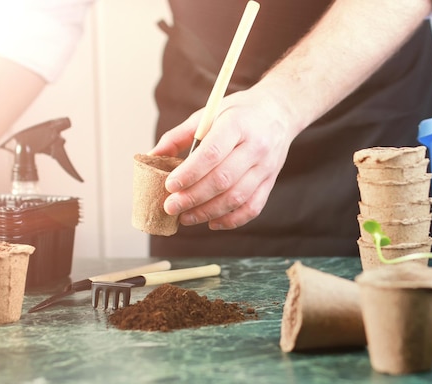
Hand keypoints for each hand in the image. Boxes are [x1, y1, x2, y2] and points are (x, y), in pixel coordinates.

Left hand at [150, 87, 298, 229]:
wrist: (279, 112)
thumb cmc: (239, 113)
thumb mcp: (209, 113)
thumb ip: (180, 135)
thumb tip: (152, 157)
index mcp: (237, 124)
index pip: (212, 153)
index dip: (189, 173)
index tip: (169, 185)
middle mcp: (255, 146)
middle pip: (223, 179)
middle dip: (193, 197)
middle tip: (170, 207)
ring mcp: (266, 167)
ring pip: (236, 197)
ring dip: (208, 212)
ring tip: (185, 217)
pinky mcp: (271, 181)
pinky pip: (253, 208)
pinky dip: (231, 220)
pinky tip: (212, 222)